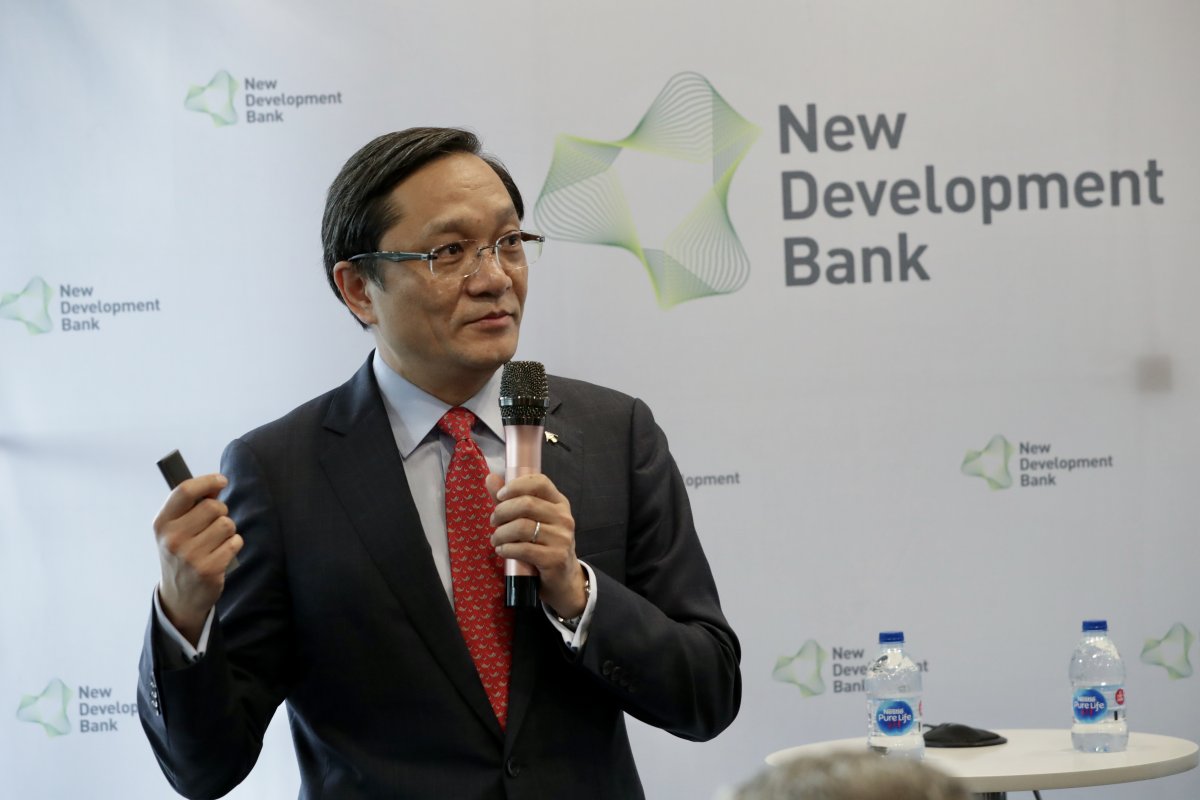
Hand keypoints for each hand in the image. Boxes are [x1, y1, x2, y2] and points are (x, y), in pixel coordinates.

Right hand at [153, 474, 242, 644]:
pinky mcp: (208, 569)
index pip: (184, 491)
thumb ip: (193, 505)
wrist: (180, 596)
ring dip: (228, 530)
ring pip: (227, 524)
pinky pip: (235, 542)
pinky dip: (234, 545)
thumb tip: (217, 483)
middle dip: (221, 512)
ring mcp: (190, 555)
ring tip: (216, 542)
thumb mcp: (177, 529)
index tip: (221, 480)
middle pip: (213, 506)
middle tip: (214, 524)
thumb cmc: (182, 553)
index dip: (207, 481)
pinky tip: (222, 554)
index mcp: (162, 524)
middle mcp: (172, 539)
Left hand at [486, 473, 586, 617]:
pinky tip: (502, 550)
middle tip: (493, 522)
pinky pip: (523, 549)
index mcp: (559, 503)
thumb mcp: (531, 520)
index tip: (500, 495)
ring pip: (522, 527)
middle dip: (502, 512)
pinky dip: (507, 549)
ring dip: (501, 533)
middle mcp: (563, 518)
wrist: (563, 578)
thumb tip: (490, 477)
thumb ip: (510, 499)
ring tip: (495, 540)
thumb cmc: (544, 544)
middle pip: (526, 504)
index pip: (540, 482)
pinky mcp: (555, 558)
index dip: (516, 485)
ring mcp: (562, 538)